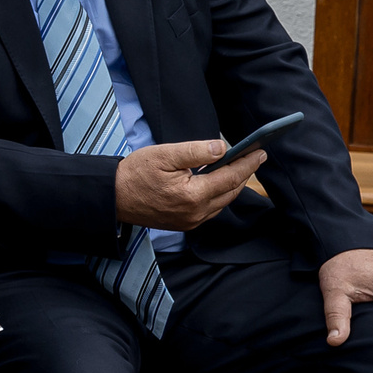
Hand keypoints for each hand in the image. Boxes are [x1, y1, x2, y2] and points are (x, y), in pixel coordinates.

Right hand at [115, 140, 263, 231]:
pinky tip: (219, 184)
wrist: (112, 197)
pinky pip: (211, 211)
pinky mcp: (183, 224)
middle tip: (254, 157)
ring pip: (222, 203)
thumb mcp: (164, 154)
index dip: (247, 163)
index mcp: (193, 195)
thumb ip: (196, 151)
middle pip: (230, 191)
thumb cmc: (134, 174)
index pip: (230, 176)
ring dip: (233, 186)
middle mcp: (195, 213)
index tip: (260, 152)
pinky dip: (219, 196)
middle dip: (244, 173)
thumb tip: (222, 148)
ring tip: (239, 169)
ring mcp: (190, 222)